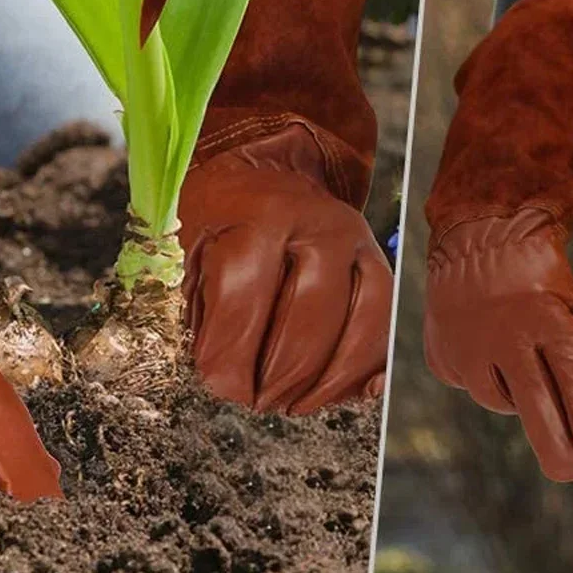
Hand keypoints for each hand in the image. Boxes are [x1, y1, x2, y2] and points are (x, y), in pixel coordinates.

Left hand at [178, 127, 390, 413]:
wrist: (267, 170)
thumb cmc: (218, 217)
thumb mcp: (187, 245)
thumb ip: (195, 307)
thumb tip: (222, 378)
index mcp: (261, 214)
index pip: (245, 300)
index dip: (229, 356)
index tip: (215, 380)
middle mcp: (318, 224)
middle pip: (308, 323)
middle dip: (279, 378)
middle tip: (254, 399)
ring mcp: (356, 242)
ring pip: (359, 328)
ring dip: (325, 384)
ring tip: (291, 402)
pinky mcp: (377, 261)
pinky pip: (385, 325)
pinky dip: (368, 368)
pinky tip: (344, 391)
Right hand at [424, 207, 572, 481]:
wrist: (477, 235)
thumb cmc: (534, 274)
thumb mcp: (566, 306)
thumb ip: (572, 362)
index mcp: (545, 317)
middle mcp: (503, 334)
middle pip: (535, 407)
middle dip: (556, 446)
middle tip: (569, 468)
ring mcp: (467, 346)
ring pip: (499, 401)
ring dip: (518, 397)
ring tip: (521, 362)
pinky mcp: (442, 355)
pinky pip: (471, 385)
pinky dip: (485, 377)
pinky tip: (489, 349)